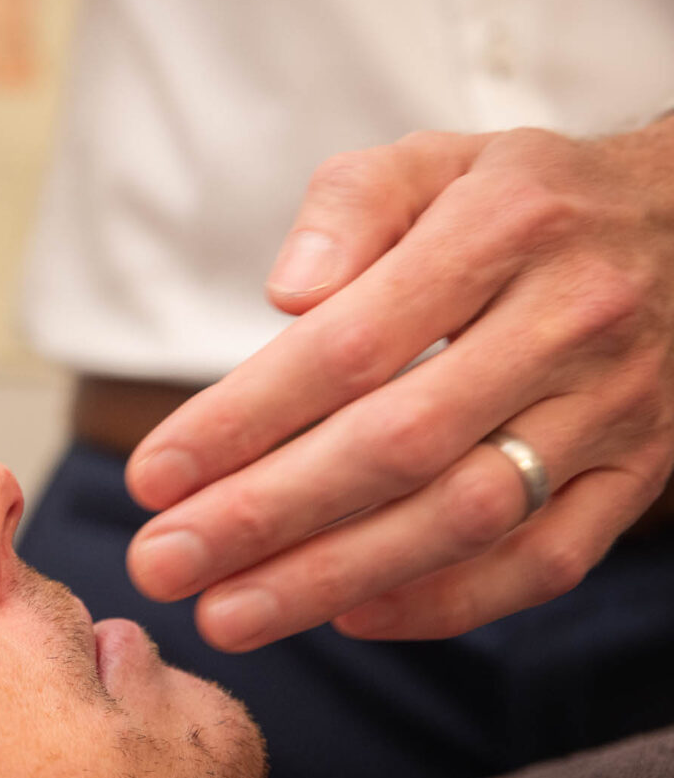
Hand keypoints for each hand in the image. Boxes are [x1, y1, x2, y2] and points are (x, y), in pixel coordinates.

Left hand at [125, 124, 673, 649]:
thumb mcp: (431, 160)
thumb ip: (348, 208)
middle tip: (162, 564)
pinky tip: (349, 617)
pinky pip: (550, 561)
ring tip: (228, 613)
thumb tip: (287, 294)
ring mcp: (618, 406)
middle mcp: (570, 320)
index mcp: (503, 228)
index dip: (243, 419)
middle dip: (265, 515)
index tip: (153, 475)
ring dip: (336, 576)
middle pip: (398, 443)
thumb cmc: (518, 199)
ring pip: (468, 516)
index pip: (351, 345)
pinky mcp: (644, 472)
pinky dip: (448, 602)